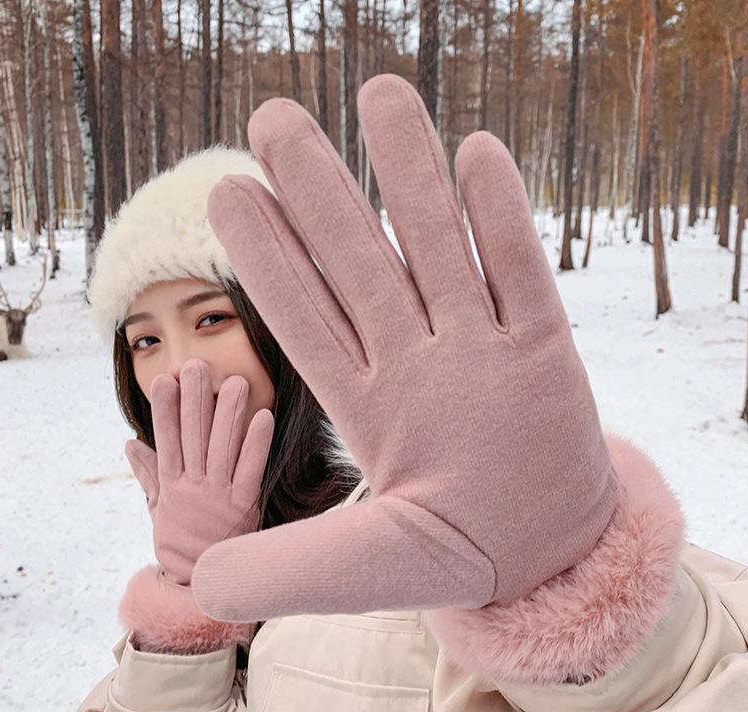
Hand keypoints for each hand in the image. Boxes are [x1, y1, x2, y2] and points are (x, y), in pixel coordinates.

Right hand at [126, 359, 273, 585]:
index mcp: (172, 486)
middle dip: (195, 400)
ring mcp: (218, 496)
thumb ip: (148, 474)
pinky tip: (263, 417)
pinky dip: (256, 444)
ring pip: (223, 447)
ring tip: (235, 382)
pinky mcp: (244, 506)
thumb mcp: (158, 510)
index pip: (167, 440)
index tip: (165, 381)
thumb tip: (130, 443)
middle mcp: (193, 487)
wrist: (198, 587)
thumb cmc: (180, 545)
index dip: (165, 410)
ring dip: (229, 414)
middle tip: (198, 367)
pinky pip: (250, 470)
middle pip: (194, 437)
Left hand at [193, 75, 617, 621]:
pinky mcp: (545, 351)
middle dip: (320, 191)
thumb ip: (286, 570)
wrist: (547, 558)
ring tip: (379, 93)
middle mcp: (417, 362)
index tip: (227, 192)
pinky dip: (502, 216)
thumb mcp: (366, 569)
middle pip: (362, 262)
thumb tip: (200, 583)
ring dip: (410, 174)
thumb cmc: (456, 558)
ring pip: (441, 247)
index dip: (268, 257)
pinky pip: (523, 273)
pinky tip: (475, 151)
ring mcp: (481, 349)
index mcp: (368, 405)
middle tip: (272, 117)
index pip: (307, 318)